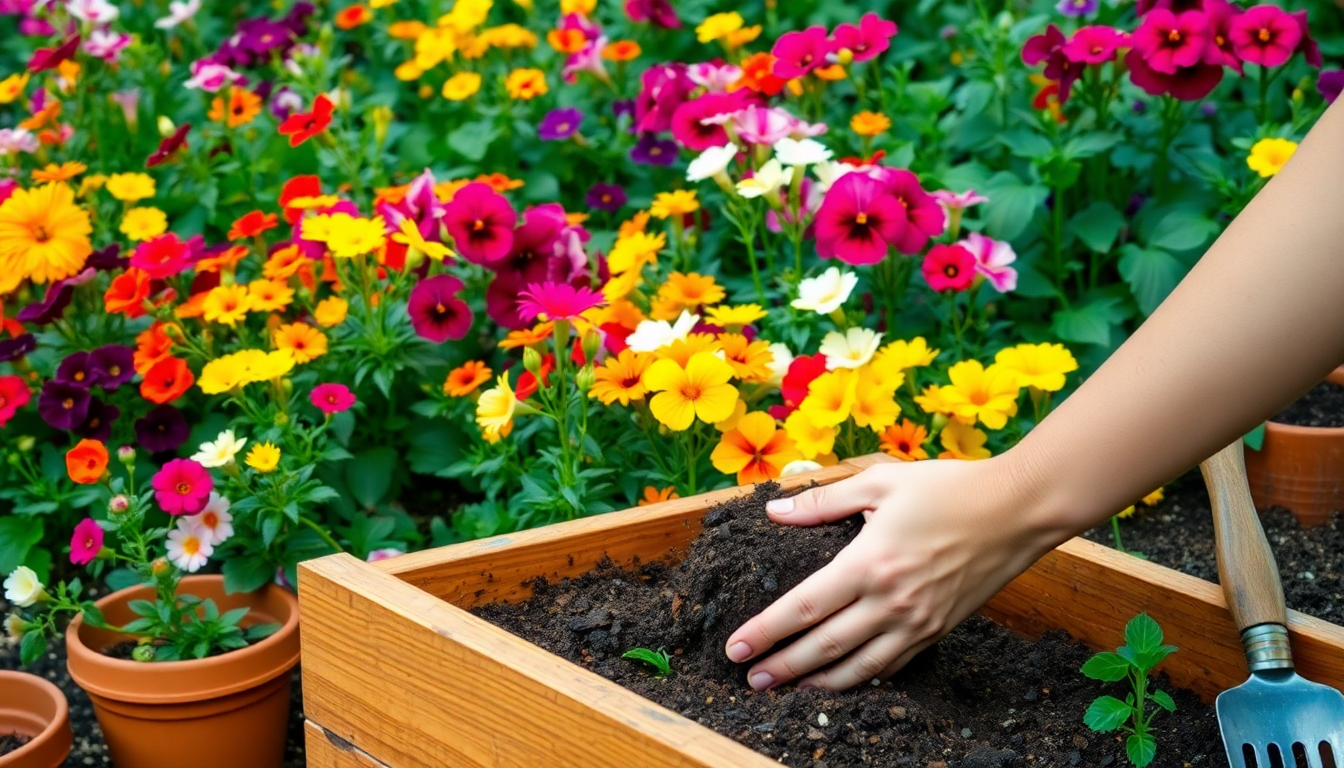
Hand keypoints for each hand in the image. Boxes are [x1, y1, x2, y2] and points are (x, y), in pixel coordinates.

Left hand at [723, 455, 1064, 690]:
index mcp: (869, 562)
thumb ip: (824, 501)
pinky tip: (844, 679)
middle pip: (824, 646)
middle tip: (750, 679)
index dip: (766, 631)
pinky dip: (863, 677)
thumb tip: (776, 511)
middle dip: (782, 667)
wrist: (1019, 510)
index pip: (803, 607)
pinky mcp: (938, 629)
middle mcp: (890, 600)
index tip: (736, 647)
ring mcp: (917, 621)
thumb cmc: (949, 488)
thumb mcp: (882, 482)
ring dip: (818, 682)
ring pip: (859, 667)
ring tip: (788, 689)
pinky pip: (893, 664)